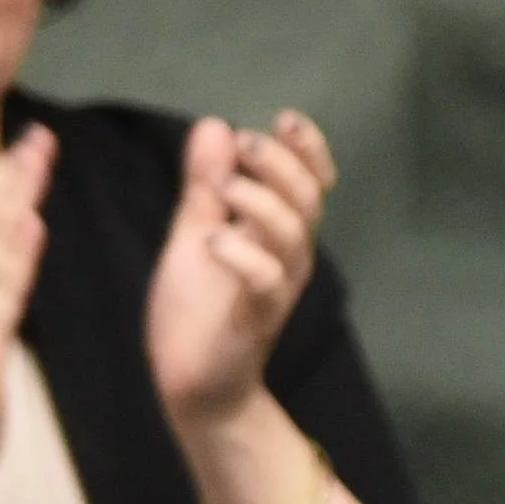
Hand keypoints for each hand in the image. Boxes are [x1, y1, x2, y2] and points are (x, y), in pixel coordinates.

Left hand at [149, 107, 334, 436]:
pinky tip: (213, 240)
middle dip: (282, 164)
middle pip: (308, 200)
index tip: (285, 119)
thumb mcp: (195, 232)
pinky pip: (265, 282)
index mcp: (277, 232)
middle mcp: (288, 257)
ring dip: (261, 202)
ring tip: (224, 189)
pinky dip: (243, 256)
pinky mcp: (256, 319)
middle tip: (248, 141)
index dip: (308, 150)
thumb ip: (205, 185)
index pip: (311, 183)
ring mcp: (276, 288)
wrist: (193, 384)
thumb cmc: (198, 311)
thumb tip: (215, 125)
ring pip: (292, 235)